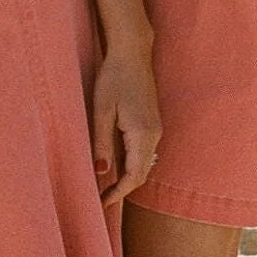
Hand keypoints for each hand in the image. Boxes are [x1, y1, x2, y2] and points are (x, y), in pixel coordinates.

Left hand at [92, 43, 161, 203]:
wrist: (132, 53)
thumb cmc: (114, 78)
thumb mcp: (102, 111)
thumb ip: (102, 142)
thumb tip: (101, 171)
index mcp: (142, 134)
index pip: (134, 175)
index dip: (118, 193)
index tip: (101, 203)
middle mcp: (154, 134)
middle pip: (142, 173)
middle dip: (123, 189)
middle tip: (101, 199)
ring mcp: (155, 128)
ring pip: (143, 163)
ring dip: (127, 177)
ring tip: (105, 186)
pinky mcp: (152, 123)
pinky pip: (143, 152)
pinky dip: (130, 164)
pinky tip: (114, 164)